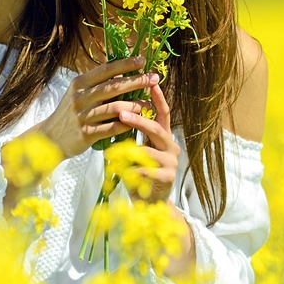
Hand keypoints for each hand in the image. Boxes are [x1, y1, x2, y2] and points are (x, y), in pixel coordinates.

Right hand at [36, 56, 157, 159]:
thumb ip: (97, 83)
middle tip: (153, 79)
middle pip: (114, 87)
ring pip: (116, 108)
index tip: (143, 60)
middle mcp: (80, 98)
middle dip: (137, 81)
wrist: (50, 138)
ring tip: (149, 104)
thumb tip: (123, 70)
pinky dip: (126, 124)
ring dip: (136, 105)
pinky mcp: (86, 134)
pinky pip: (112, 128)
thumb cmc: (70, 113)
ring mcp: (82, 117)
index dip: (126, 64)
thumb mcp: (78, 94)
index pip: (106, 70)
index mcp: (79, 84)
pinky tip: (137, 122)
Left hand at [117, 82, 180, 202]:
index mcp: (164, 137)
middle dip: (139, 120)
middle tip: (121, 112)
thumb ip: (132, 134)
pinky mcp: (168, 178)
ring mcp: (171, 163)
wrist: (148, 202)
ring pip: (150, 151)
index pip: (163, 113)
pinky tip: (122, 171)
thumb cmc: (139, 172)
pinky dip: (133, 171)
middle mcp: (171, 147)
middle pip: (158, 128)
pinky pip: (148, 172)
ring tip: (111, 152)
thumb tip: (117, 110)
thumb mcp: (135, 149)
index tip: (152, 81)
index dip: (158, 98)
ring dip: (129, 151)